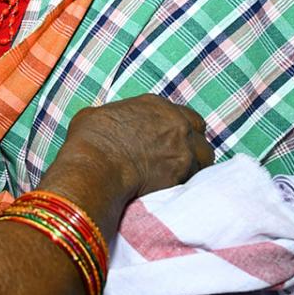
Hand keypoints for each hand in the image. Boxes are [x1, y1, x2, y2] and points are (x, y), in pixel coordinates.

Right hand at [57, 94, 212, 200]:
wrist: (95, 167)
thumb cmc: (89, 140)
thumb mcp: (95, 115)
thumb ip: (113, 117)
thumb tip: (106, 125)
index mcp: (155, 105)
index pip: (183, 114)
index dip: (178, 128)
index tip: (168, 140)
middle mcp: (176, 123)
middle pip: (199, 133)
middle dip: (192, 144)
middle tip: (178, 158)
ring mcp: (183, 148)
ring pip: (204, 157)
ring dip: (195, 165)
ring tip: (179, 177)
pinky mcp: (183, 174)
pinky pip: (195, 180)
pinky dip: (187, 184)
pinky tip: (173, 189)